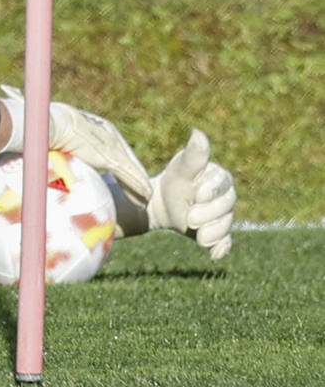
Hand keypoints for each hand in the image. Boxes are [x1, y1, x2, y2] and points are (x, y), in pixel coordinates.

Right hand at [0, 85, 151, 199]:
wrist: (47, 123)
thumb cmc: (42, 124)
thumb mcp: (40, 127)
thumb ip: (32, 123)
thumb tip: (9, 99)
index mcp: (96, 127)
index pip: (110, 145)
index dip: (117, 158)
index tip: (120, 169)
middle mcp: (108, 133)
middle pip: (124, 155)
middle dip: (132, 172)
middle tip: (140, 187)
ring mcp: (110, 143)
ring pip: (129, 166)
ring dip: (137, 183)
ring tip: (146, 197)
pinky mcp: (110, 154)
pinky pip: (126, 173)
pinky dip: (135, 185)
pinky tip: (144, 197)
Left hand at [146, 129, 235, 259]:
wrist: (159, 204)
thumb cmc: (172, 182)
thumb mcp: (181, 170)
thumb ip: (193, 156)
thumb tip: (198, 132)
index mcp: (220, 178)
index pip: (224, 186)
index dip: (210, 192)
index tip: (195, 195)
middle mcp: (226, 197)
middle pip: (226, 208)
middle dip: (207, 214)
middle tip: (189, 218)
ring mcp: (223, 216)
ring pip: (225, 226)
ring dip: (211, 232)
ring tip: (195, 232)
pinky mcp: (217, 233)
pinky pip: (226, 243)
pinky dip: (221, 249)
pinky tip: (214, 255)